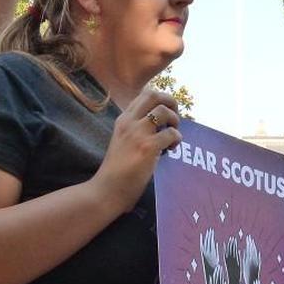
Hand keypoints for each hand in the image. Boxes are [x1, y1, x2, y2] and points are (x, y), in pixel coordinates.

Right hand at [89, 88, 180, 214]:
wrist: (106, 189)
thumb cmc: (116, 171)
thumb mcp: (122, 142)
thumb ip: (135, 131)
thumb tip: (160, 126)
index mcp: (122, 120)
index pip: (143, 95)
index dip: (160, 100)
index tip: (165, 116)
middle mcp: (128, 122)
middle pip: (153, 94)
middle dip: (170, 101)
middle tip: (174, 119)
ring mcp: (137, 133)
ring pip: (163, 110)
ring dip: (175, 121)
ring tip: (172, 136)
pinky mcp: (147, 147)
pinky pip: (172, 133)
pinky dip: (177, 140)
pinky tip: (170, 150)